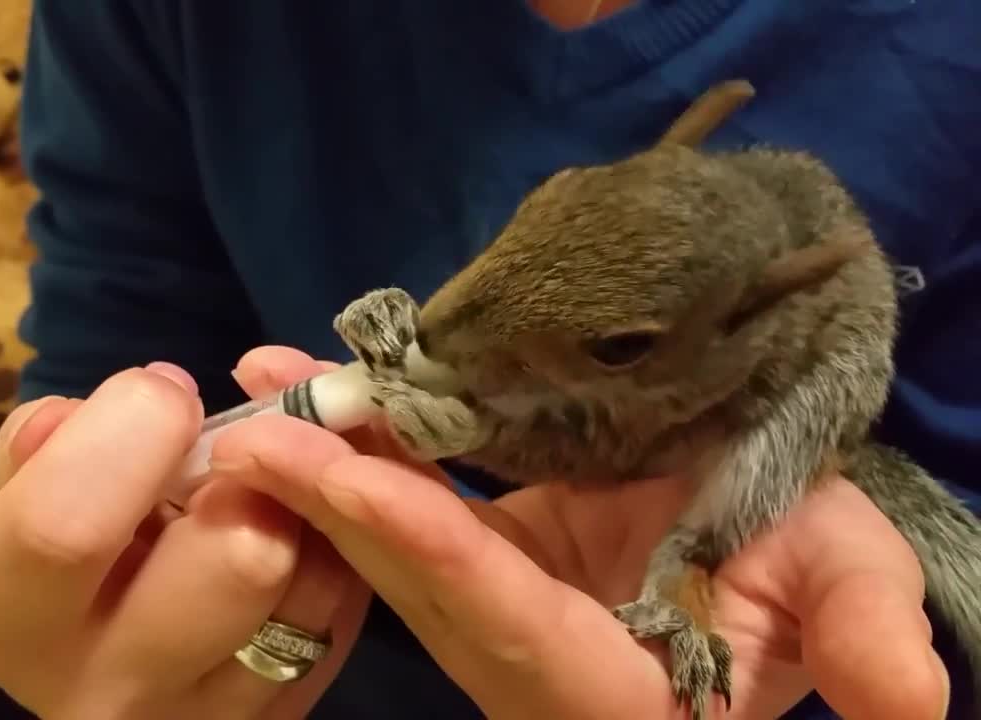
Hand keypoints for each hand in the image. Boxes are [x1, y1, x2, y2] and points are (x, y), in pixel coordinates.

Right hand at [0, 363, 369, 719]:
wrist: (96, 662)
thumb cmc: (53, 556)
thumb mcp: (20, 492)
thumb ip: (54, 441)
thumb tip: (149, 394)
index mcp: (17, 624)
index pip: (69, 525)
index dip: (134, 428)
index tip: (168, 395)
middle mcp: (115, 691)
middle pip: (242, 556)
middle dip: (251, 471)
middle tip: (228, 454)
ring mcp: (214, 715)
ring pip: (316, 578)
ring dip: (303, 503)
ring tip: (258, 492)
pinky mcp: (286, 716)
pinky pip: (346, 604)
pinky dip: (334, 543)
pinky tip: (295, 528)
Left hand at [212, 346, 950, 719]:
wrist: (762, 561)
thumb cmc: (804, 581)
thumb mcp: (848, 589)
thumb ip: (861, 639)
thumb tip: (911, 707)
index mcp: (605, 676)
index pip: (503, 616)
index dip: (430, 550)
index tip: (345, 477)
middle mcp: (523, 646)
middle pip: (413, 582)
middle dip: (329, 505)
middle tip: (250, 425)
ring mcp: (489, 597)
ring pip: (392, 537)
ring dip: (318, 465)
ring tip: (260, 380)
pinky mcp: (478, 551)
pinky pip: (404, 496)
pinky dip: (352, 441)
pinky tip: (297, 377)